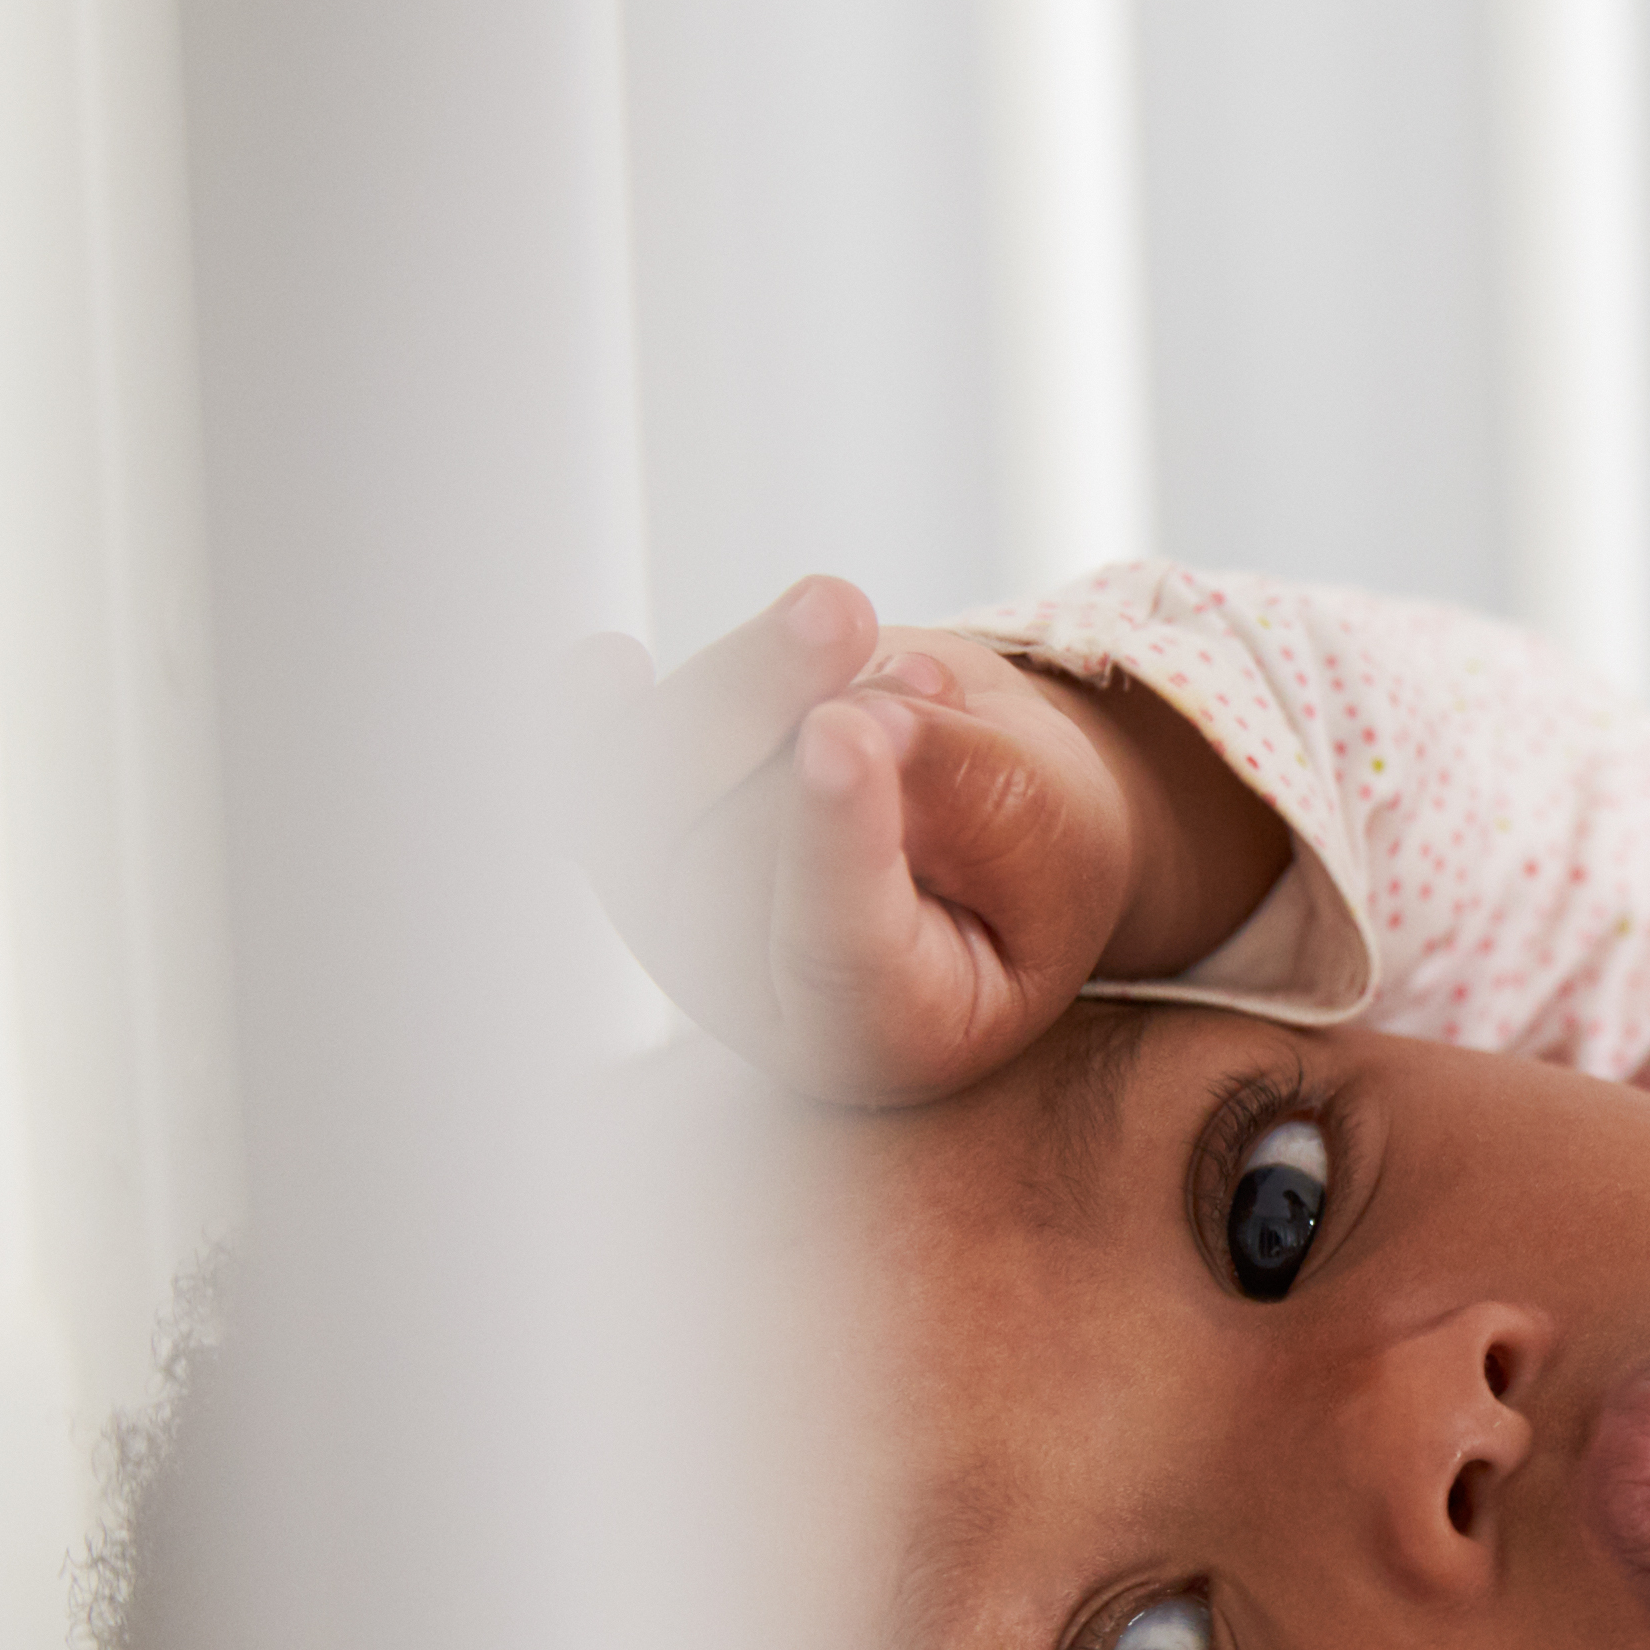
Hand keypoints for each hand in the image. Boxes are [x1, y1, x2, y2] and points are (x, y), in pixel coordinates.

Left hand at [568, 575, 1278, 1105]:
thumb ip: (980, 797)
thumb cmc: (1035, 854)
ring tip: (842, 615)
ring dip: (747, 679)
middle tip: (924, 688)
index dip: (832, 839)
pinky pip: (588, 767)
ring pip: (656, 787)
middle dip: (824, 727)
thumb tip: (867, 714)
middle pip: (741, 848)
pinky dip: (599, 708)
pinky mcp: (640, 833)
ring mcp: (681, 921)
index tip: (844, 733)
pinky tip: (605, 664)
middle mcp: (757, 995)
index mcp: (893, 1033)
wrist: (986, 827)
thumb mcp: (1060, 838)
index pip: (840, 947)